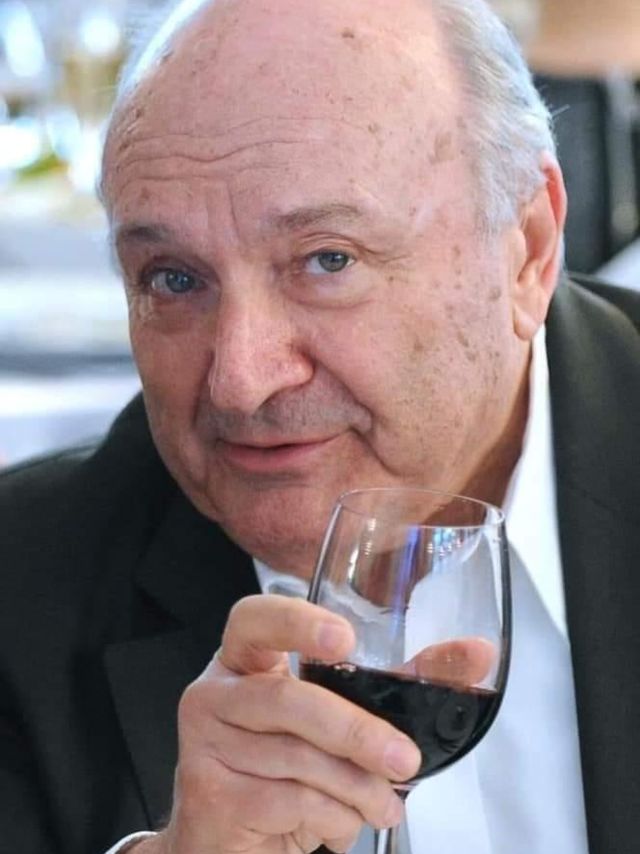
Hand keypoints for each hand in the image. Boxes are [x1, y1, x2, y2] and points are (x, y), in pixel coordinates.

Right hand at [140, 595, 421, 853]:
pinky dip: (332, 819)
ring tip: (382, 805)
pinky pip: (289, 801)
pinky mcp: (209, 793)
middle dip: (357, 732)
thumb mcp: (341, 718)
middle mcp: (216, 693)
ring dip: (356, 790)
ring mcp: (205, 743)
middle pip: (288, 699)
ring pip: (297, 759)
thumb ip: (402, 682)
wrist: (233, 839)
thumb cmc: (288, 768)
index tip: (345, 640)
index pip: (255, 619)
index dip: (296, 623)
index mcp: (245, 659)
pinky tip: (338, 823)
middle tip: (405, 760)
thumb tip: (475, 653)